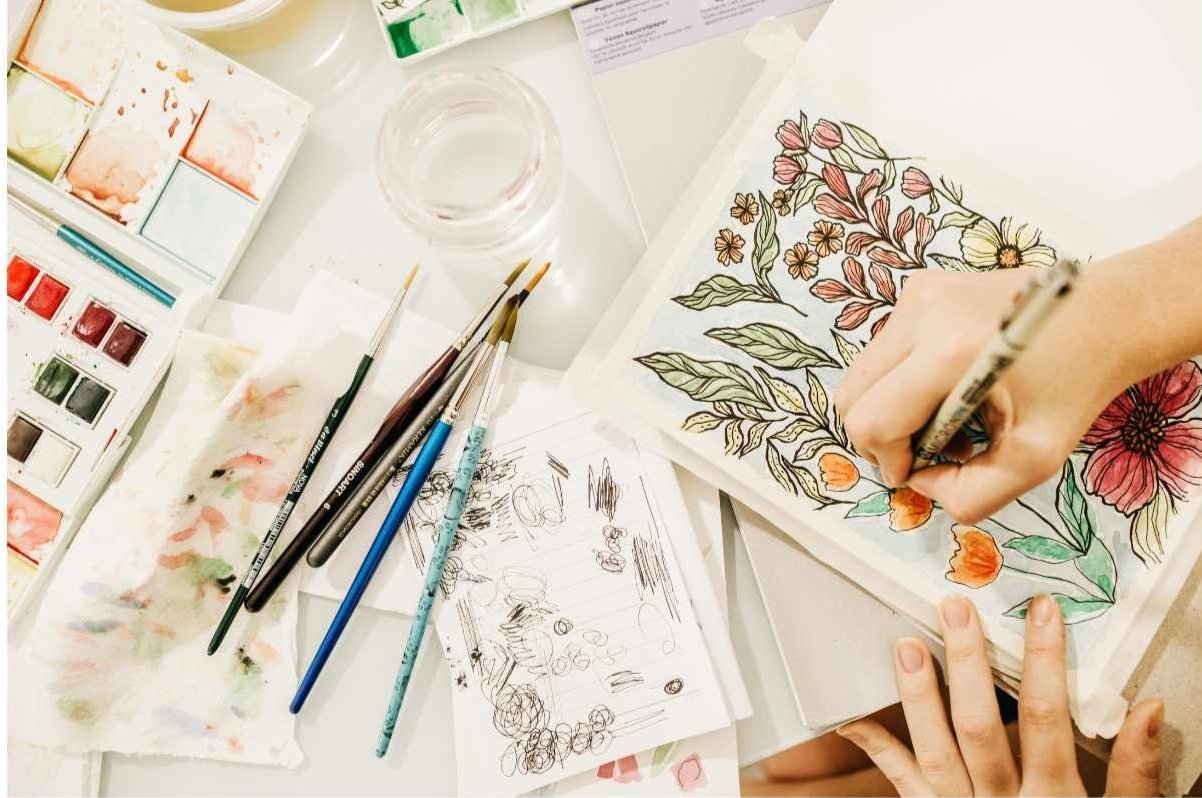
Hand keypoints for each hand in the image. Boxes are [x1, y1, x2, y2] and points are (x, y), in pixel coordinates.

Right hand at [834, 268, 1123, 522]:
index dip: (888, 459)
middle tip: (930, 451)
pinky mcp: (921, 288)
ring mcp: (918, 294)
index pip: (871, 420)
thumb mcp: (1034, 459)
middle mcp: (923, 313)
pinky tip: (950, 389)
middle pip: (852, 395)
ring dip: (892, 410)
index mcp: (950, 352)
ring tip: (948, 421)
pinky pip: (884, 351)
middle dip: (881, 437)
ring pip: (864, 374)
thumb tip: (920, 483)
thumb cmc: (1079, 383)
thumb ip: (970, 495)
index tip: (924, 470)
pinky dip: (903, 382)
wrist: (1111, 311)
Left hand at [836, 594, 1163, 796]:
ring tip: (905, 645)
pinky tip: (850, 717)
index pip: (1047, 718)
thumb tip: (1148, 708)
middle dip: (967, 665)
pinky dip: (876, 748)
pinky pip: (901, 782)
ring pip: (934, 751)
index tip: (1041, 610)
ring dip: (917, 696)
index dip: (1044, 661)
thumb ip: (1135, 772)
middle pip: (980, 726)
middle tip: (954, 608)